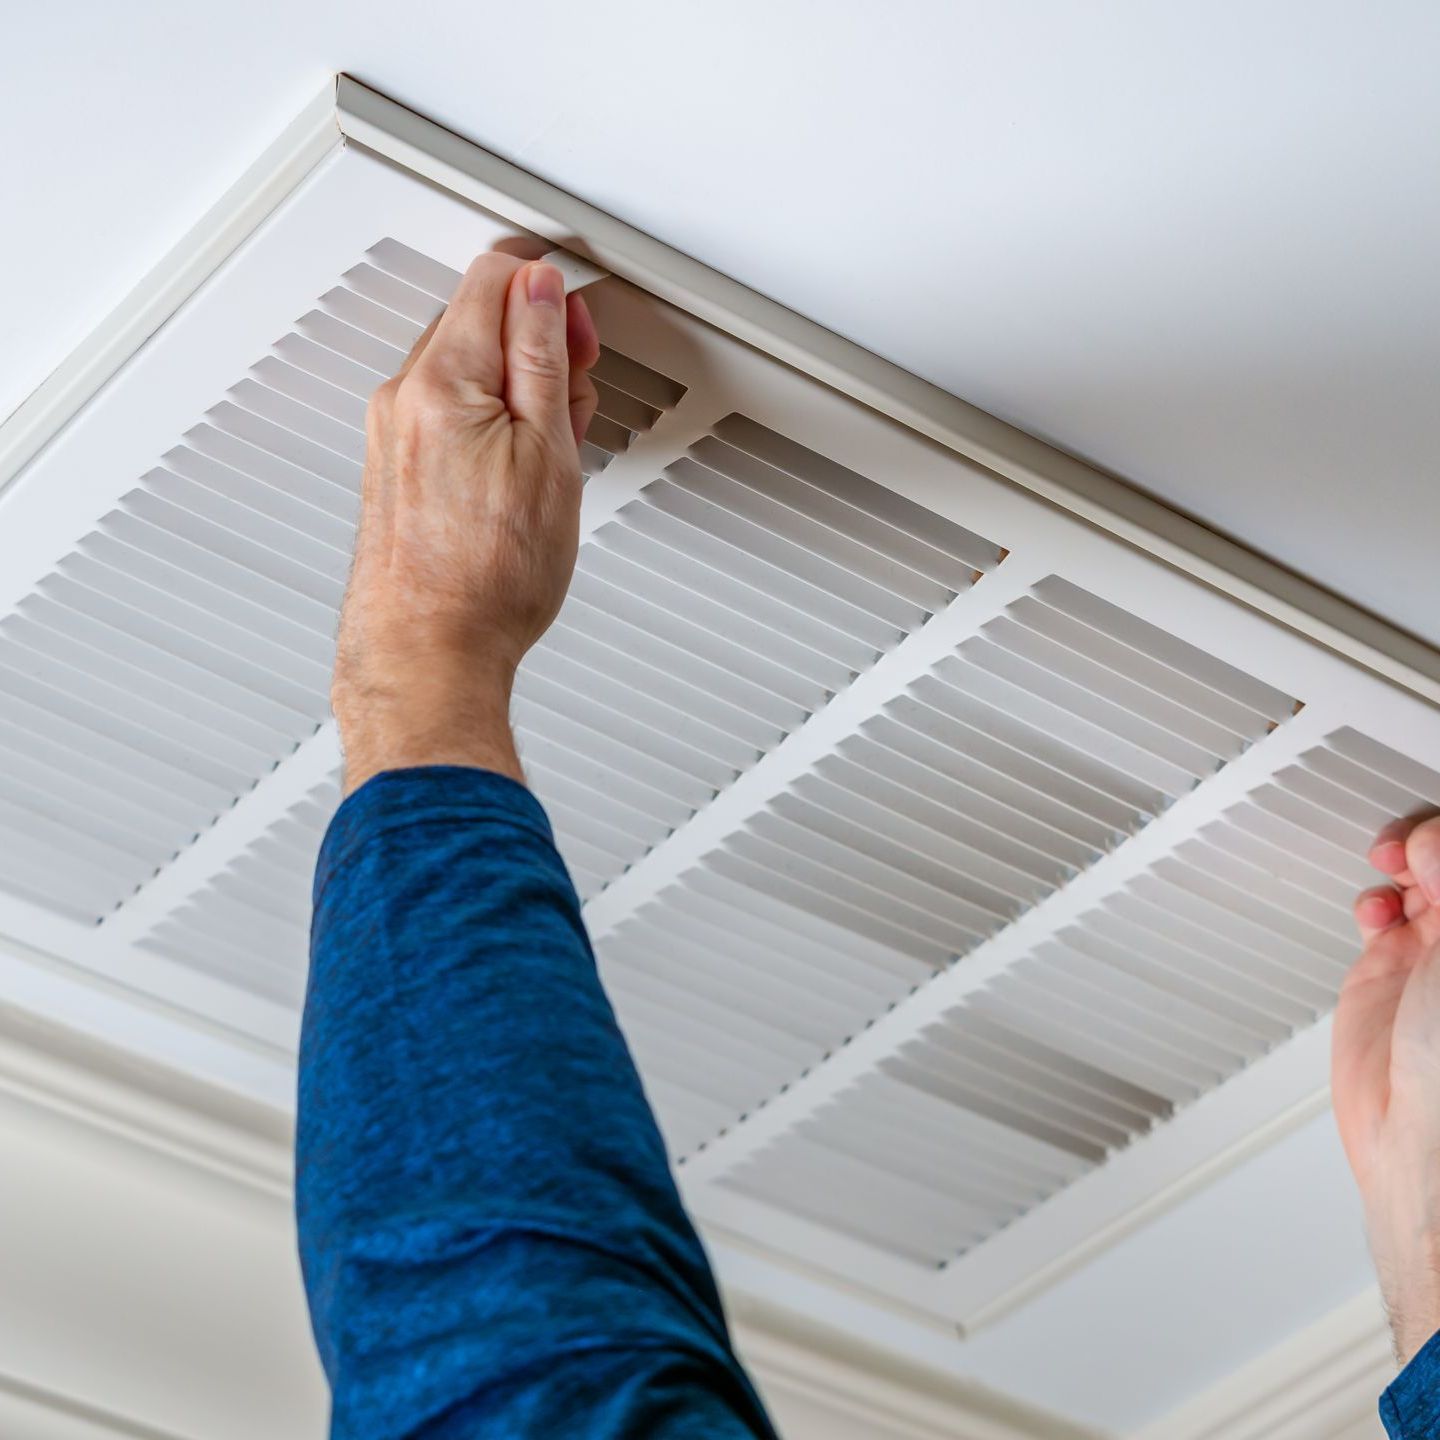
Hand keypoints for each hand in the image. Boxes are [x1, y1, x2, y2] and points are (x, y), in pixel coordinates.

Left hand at [331, 253, 599, 793]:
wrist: (430, 655)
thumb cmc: (487, 580)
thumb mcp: (547, 455)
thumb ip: (542, 356)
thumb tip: (541, 288)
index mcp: (442, 380)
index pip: (494, 277)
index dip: (551, 291)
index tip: (580, 327)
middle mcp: (403, 397)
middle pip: (477, 318)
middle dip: (537, 342)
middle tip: (576, 395)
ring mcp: (392, 433)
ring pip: (464, 369)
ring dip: (517, 387)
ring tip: (553, 448)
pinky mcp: (394, 468)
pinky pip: (447, 413)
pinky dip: (489, 422)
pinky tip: (519, 471)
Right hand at [1333, 815, 1439, 1362]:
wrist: (1421, 1139)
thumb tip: (1428, 842)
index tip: (1435, 833)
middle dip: (1428, 843)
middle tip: (1415, 843)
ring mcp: (1437, 955)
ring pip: (1419, 877)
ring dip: (1402, 862)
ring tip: (1393, 866)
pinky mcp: (1390, 973)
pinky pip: (1379, 913)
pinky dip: (1372, 901)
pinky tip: (1375, 910)